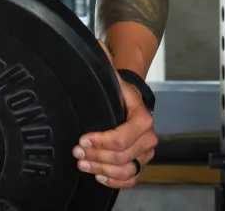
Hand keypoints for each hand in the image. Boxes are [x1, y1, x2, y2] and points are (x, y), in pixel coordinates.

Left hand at [72, 45, 156, 187]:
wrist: (130, 101)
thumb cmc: (119, 91)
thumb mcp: (112, 76)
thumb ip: (104, 61)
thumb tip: (96, 43)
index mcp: (142, 116)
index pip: (123, 136)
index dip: (101, 141)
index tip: (82, 140)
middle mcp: (147, 137)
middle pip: (122, 156)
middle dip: (96, 156)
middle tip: (77, 153)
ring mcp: (144, 153)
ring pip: (126, 170)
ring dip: (102, 170)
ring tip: (83, 164)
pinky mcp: (139, 163)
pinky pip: (131, 179)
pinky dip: (115, 181)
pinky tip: (98, 176)